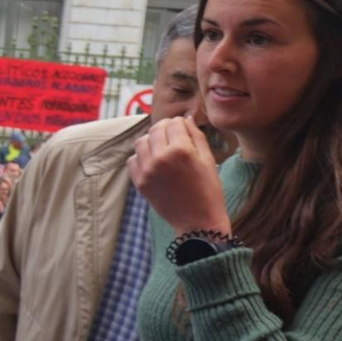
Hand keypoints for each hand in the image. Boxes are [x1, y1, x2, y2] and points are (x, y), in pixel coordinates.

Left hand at [129, 117, 231, 236]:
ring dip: (151, 141)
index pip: (174, 123)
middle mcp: (160, 158)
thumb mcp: (209, 160)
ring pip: (141, 142)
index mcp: (181, 150)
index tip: (183, 128)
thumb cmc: (209, 191)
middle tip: (172, 135)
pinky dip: (141, 157)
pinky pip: (132, 160)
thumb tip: (185, 119)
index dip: (180, 123)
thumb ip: (196, 136)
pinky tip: (153, 162)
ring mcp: (147, 171)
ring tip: (162, 149)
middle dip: (165, 128)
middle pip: (155, 129)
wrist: (198, 222)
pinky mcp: (139, 182)